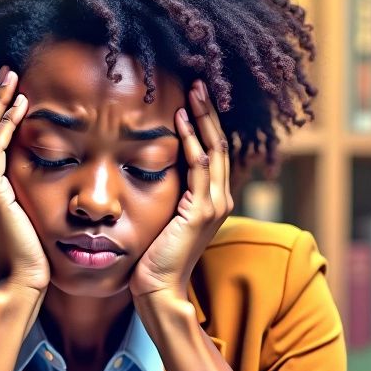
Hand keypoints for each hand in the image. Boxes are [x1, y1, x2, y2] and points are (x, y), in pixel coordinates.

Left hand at [129, 80, 232, 305]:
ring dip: (203, 118)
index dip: (206, 123)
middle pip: (220, 144)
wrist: (158, 288)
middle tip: (198, 83)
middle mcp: (220, 199)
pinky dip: (191, 140)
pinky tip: (181, 120)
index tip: (194, 97)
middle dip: (210, 112)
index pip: (214, 152)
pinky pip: (199, 166)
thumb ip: (168, 195)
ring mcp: (214, 205)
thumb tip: (149, 169)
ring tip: (194, 91)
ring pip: (214, 149)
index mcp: (213, 200)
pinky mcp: (201, 211)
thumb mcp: (164, 218)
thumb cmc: (154, 258)